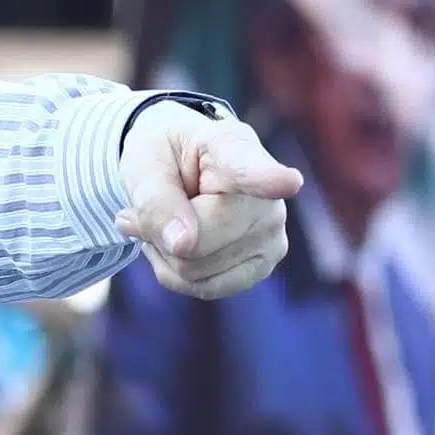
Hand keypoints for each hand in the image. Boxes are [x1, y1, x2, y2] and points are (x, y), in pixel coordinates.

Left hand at [116, 104, 299, 300]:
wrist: (182, 172)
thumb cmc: (166, 160)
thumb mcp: (145, 166)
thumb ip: (156, 201)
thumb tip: (183, 245)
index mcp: (234, 147)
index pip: (252, 169)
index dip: (269, 178)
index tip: (289, 182)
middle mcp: (267, 195)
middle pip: (201, 238)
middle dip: (161, 231)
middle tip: (148, 207)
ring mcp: (271, 235)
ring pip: (195, 269)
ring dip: (166, 253)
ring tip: (170, 222)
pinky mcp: (262, 266)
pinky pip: (204, 287)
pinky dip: (175, 274)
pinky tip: (179, 245)